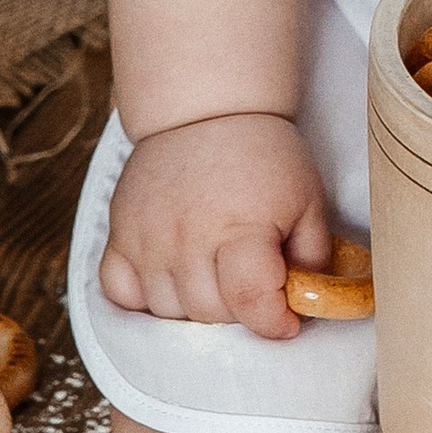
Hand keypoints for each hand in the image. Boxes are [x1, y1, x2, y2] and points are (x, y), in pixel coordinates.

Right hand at [98, 112, 329, 343]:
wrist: (207, 110)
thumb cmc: (261, 154)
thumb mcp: (307, 200)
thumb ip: (312, 257)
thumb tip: (310, 302)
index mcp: (239, 227)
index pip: (249, 300)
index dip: (273, 322)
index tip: (285, 320)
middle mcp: (187, 236)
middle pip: (209, 313)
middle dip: (239, 310)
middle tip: (252, 284)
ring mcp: (147, 237)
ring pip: (167, 310)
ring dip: (196, 306)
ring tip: (216, 275)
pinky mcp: (119, 233)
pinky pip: (120, 292)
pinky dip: (144, 298)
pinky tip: (171, 280)